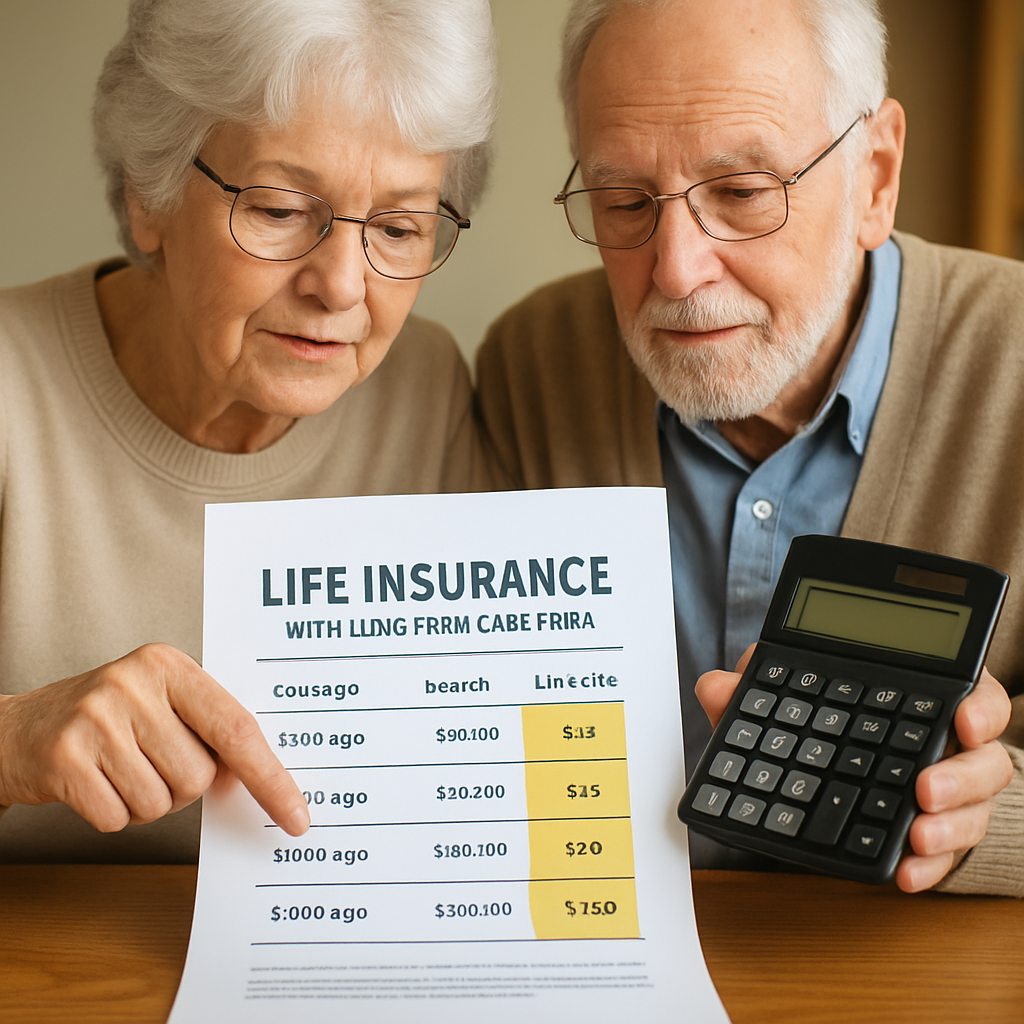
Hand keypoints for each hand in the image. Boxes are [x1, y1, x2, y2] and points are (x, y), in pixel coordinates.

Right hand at [0, 643, 309, 835]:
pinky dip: (112, 814)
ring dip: (145, 801)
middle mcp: (133, 684)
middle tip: (148, 762)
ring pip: (161, 802)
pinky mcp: (64, 759)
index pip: (236, 727)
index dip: (270, 777)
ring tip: (118, 769)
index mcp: (170, 666)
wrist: (16, 729)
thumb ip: (210, 729)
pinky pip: (118, 818)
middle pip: (198, 775)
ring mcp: (96, 720)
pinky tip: (94, 783)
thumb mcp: (161, 703)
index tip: (297, 816)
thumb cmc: (109, 719)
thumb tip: (265, 780)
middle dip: (181, 786)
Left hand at [694, 649, 1012, 892]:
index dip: (979, 710)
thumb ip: (754, 685)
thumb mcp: (789, 694)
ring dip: (950, 828)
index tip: (964, 721)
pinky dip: (929, 867)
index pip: (972, 698)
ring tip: (916, 837)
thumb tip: (716, 685)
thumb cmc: (824, 715)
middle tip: (924, 791)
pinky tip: (905, 875)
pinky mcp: (933, 835)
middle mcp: (947, 748)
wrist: (833, 764)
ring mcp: (946, 795)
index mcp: (925, 699)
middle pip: (985, 763)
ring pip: (974, 812)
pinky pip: (945, 855)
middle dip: (961, 779)